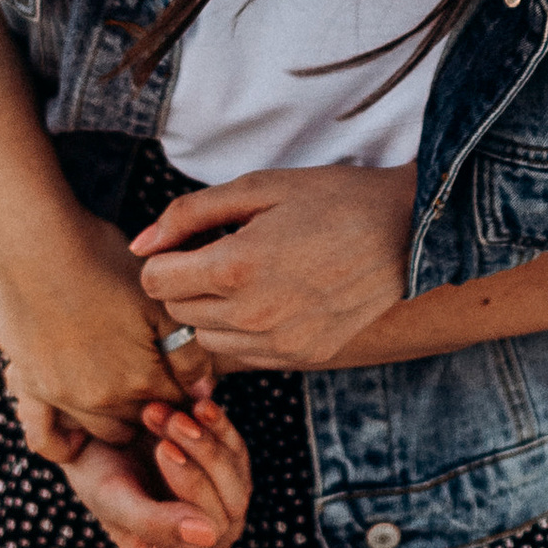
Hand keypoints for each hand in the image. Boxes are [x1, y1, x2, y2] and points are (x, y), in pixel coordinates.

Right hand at [0, 213, 208, 453]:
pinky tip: (74, 431)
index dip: (183, 386)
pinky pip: (47, 438)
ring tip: (117, 381)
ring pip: (105, 431)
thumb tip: (202, 389)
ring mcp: (66, 399)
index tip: (178, 368)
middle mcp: (106, 400)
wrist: (35, 244)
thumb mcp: (158, 300)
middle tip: (150, 370)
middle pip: (144, 421)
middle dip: (154, 403)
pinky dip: (63, 442)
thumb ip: (188, 351)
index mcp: (143, 378)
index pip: (179, 403)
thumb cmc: (101, 261)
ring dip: (118, 416)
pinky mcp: (31, 388)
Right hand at [59, 393, 250, 547]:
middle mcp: (204, 547)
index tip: (163, 448)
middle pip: (231, 506)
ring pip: (238, 477)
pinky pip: (237, 452)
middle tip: (165, 419)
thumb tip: (209, 537)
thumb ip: (154, 524)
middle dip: (200, 457)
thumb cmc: (95, 474)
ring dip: (204, 437)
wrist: (95, 439)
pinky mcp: (227, 477)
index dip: (193, 488)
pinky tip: (197, 404)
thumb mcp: (114, 500)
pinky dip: (219, 425)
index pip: (210, 537)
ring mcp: (220, 512)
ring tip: (166, 410)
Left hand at [130, 164, 416, 372]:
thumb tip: (139, 244)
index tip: (186, 244)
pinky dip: (243, 333)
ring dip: (211, 313)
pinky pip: (246, 356)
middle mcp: (254, 316)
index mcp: (236, 267)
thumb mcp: (258, 188)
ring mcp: (281, 345)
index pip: (157, 283)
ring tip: (243, 278)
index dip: (163, 259)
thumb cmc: (333, 199)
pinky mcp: (304, 358)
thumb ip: (190, 214)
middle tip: (214, 255)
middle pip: (178, 315)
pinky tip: (268, 300)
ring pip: (208, 342)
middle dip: (184, 286)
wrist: (408, 232)